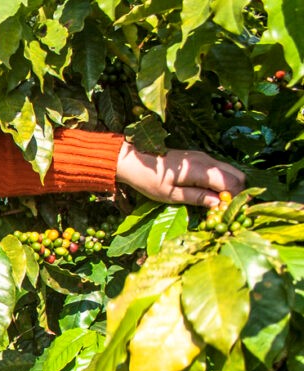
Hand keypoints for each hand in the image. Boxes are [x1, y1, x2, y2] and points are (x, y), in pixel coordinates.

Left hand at [115, 141, 245, 206]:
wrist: (133, 160)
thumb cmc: (149, 180)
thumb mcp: (171, 195)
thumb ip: (196, 198)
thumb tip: (219, 204)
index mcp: (201, 170)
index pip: (232, 183)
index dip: (235, 198)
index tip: (227, 212)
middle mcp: (207, 160)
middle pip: (237, 175)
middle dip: (236, 192)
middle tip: (224, 208)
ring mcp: (204, 157)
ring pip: (230, 171)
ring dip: (229, 187)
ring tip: (216, 203)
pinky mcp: (200, 158)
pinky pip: (219, 169)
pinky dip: (221, 181)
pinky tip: (209, 193)